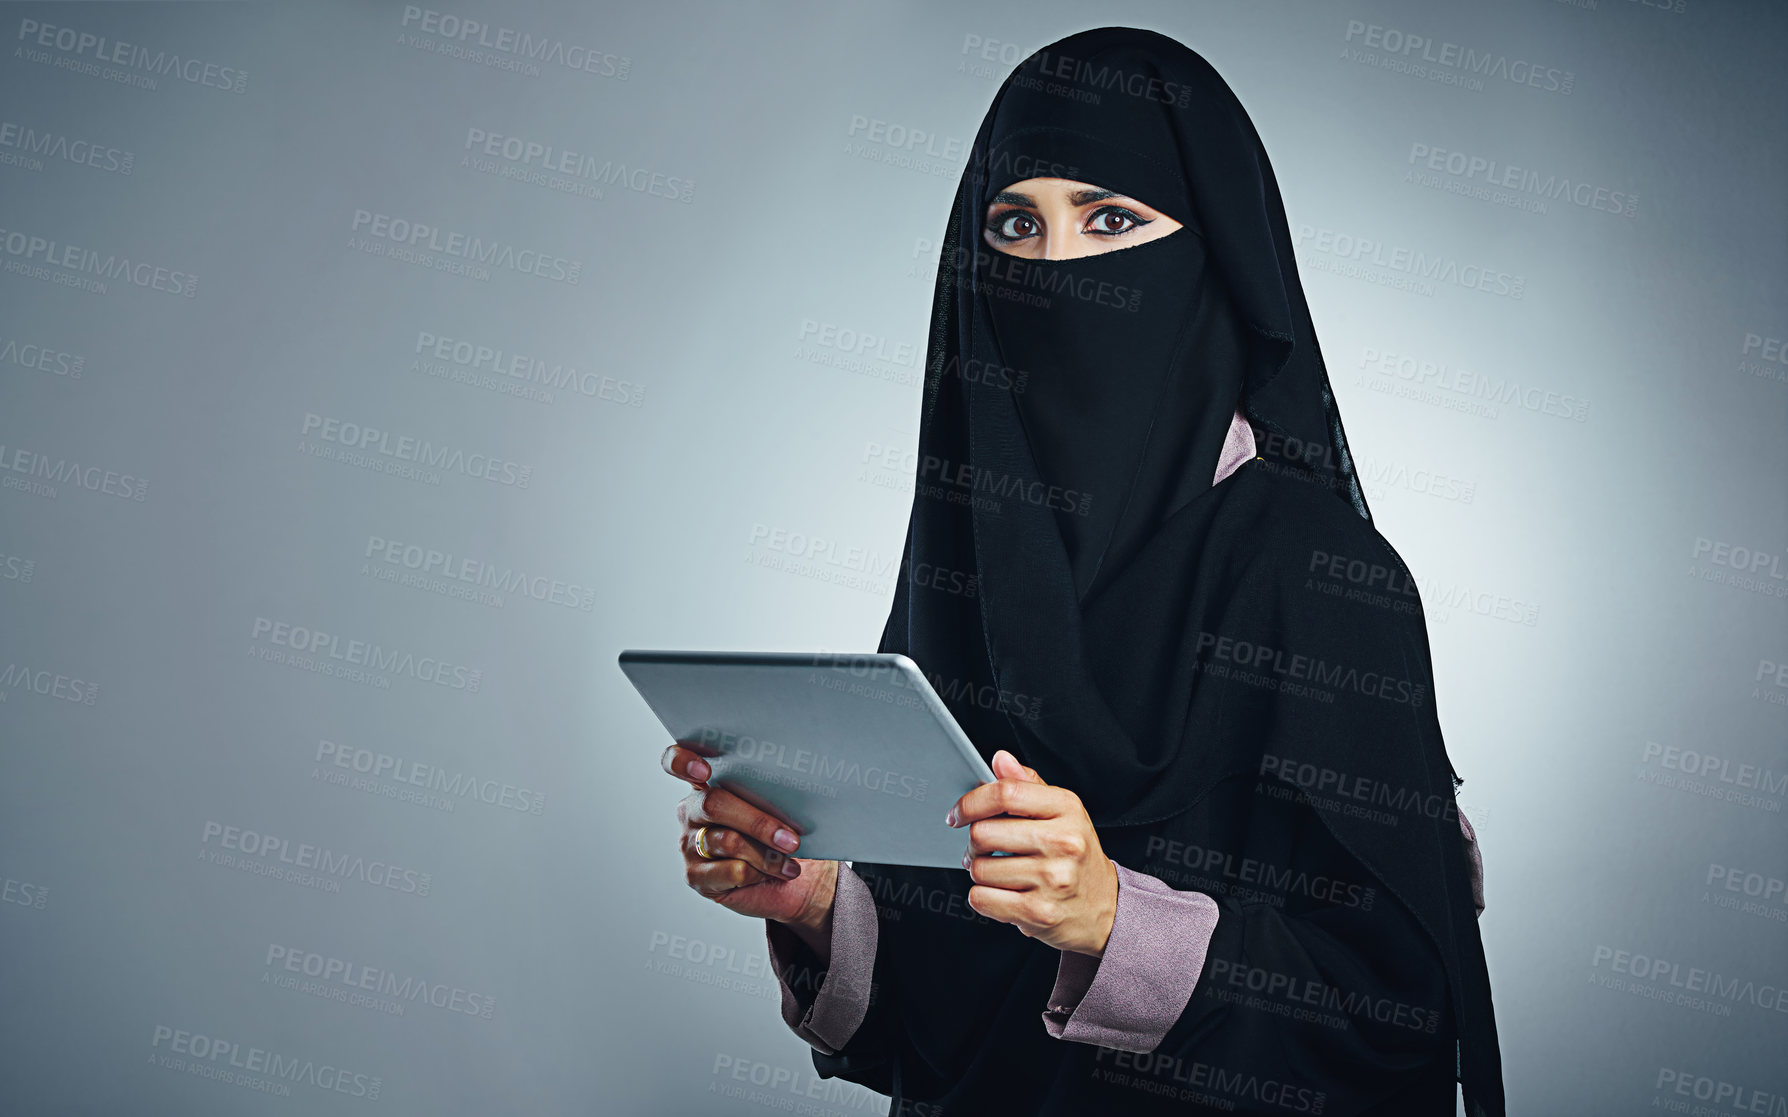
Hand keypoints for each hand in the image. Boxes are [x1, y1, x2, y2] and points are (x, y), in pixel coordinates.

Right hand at [662, 742, 839, 947]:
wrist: (783, 878)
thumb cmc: (777, 834)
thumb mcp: (775, 807)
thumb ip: (768, 794)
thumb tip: (792, 792)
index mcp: (706, 783)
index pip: (676, 761)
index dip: (682, 762)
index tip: (704, 771)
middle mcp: (691, 811)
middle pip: (714, 804)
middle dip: (759, 822)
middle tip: (791, 839)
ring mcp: (689, 844)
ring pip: (729, 841)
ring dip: (768, 854)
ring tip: (790, 861)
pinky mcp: (695, 876)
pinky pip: (733, 871)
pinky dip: (760, 873)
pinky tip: (775, 874)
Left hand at [949, 749, 1118, 957]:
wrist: (1105, 906)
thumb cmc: (1076, 854)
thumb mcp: (1062, 811)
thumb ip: (1028, 784)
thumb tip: (1000, 760)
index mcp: (1067, 808)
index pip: (1004, 793)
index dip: (971, 802)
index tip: (958, 814)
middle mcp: (1063, 842)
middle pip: (984, 832)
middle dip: (974, 842)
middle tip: (982, 849)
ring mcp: (1052, 880)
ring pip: (980, 869)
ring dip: (980, 871)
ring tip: (998, 872)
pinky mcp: (1039, 913)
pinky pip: (982, 899)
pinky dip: (983, 897)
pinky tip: (1002, 893)